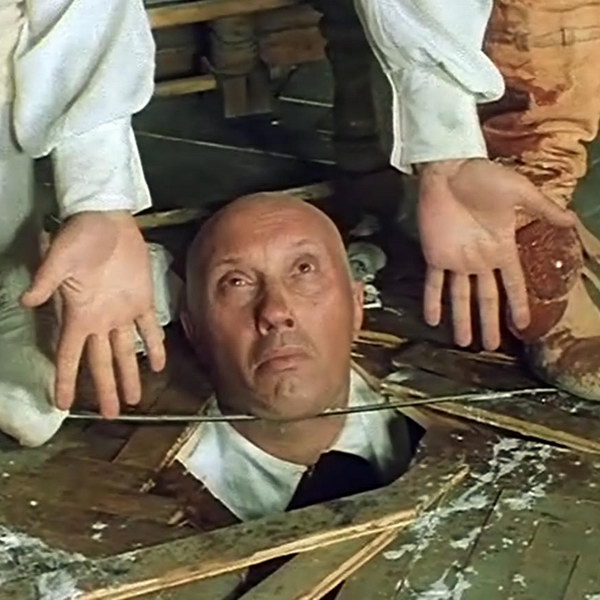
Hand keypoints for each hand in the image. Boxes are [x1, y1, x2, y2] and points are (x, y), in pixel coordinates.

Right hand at [21, 211, 165, 416]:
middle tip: (110, 414)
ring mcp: (122, 311)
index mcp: (79, 315)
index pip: (69, 355)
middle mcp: (100, 320)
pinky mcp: (142, 299)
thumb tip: (27, 300)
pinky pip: (149, 328)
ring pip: (126, 351)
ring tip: (132, 399)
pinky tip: (157, 364)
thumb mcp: (59, 259)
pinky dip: (154, 345)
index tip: (63, 404)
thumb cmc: (79, 237)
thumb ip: (46, 281)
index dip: (66, 380)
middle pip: (101, 362)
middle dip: (104, 389)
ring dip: (129, 375)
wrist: (107, 218)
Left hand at [417, 158, 574, 349]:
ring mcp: (457, 259)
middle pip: (486, 298)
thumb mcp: (520, 193)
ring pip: (460, 296)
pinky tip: (432, 320)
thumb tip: (573, 221)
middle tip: (488, 347)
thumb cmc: (485, 178)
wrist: (450, 169)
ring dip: (461, 319)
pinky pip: (433, 283)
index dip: (518, 304)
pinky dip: (432, 301)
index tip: (523, 325)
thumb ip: (543, 209)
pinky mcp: (435, 255)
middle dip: (488, 322)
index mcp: (502, 248)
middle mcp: (480, 260)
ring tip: (463, 342)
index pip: (513, 284)